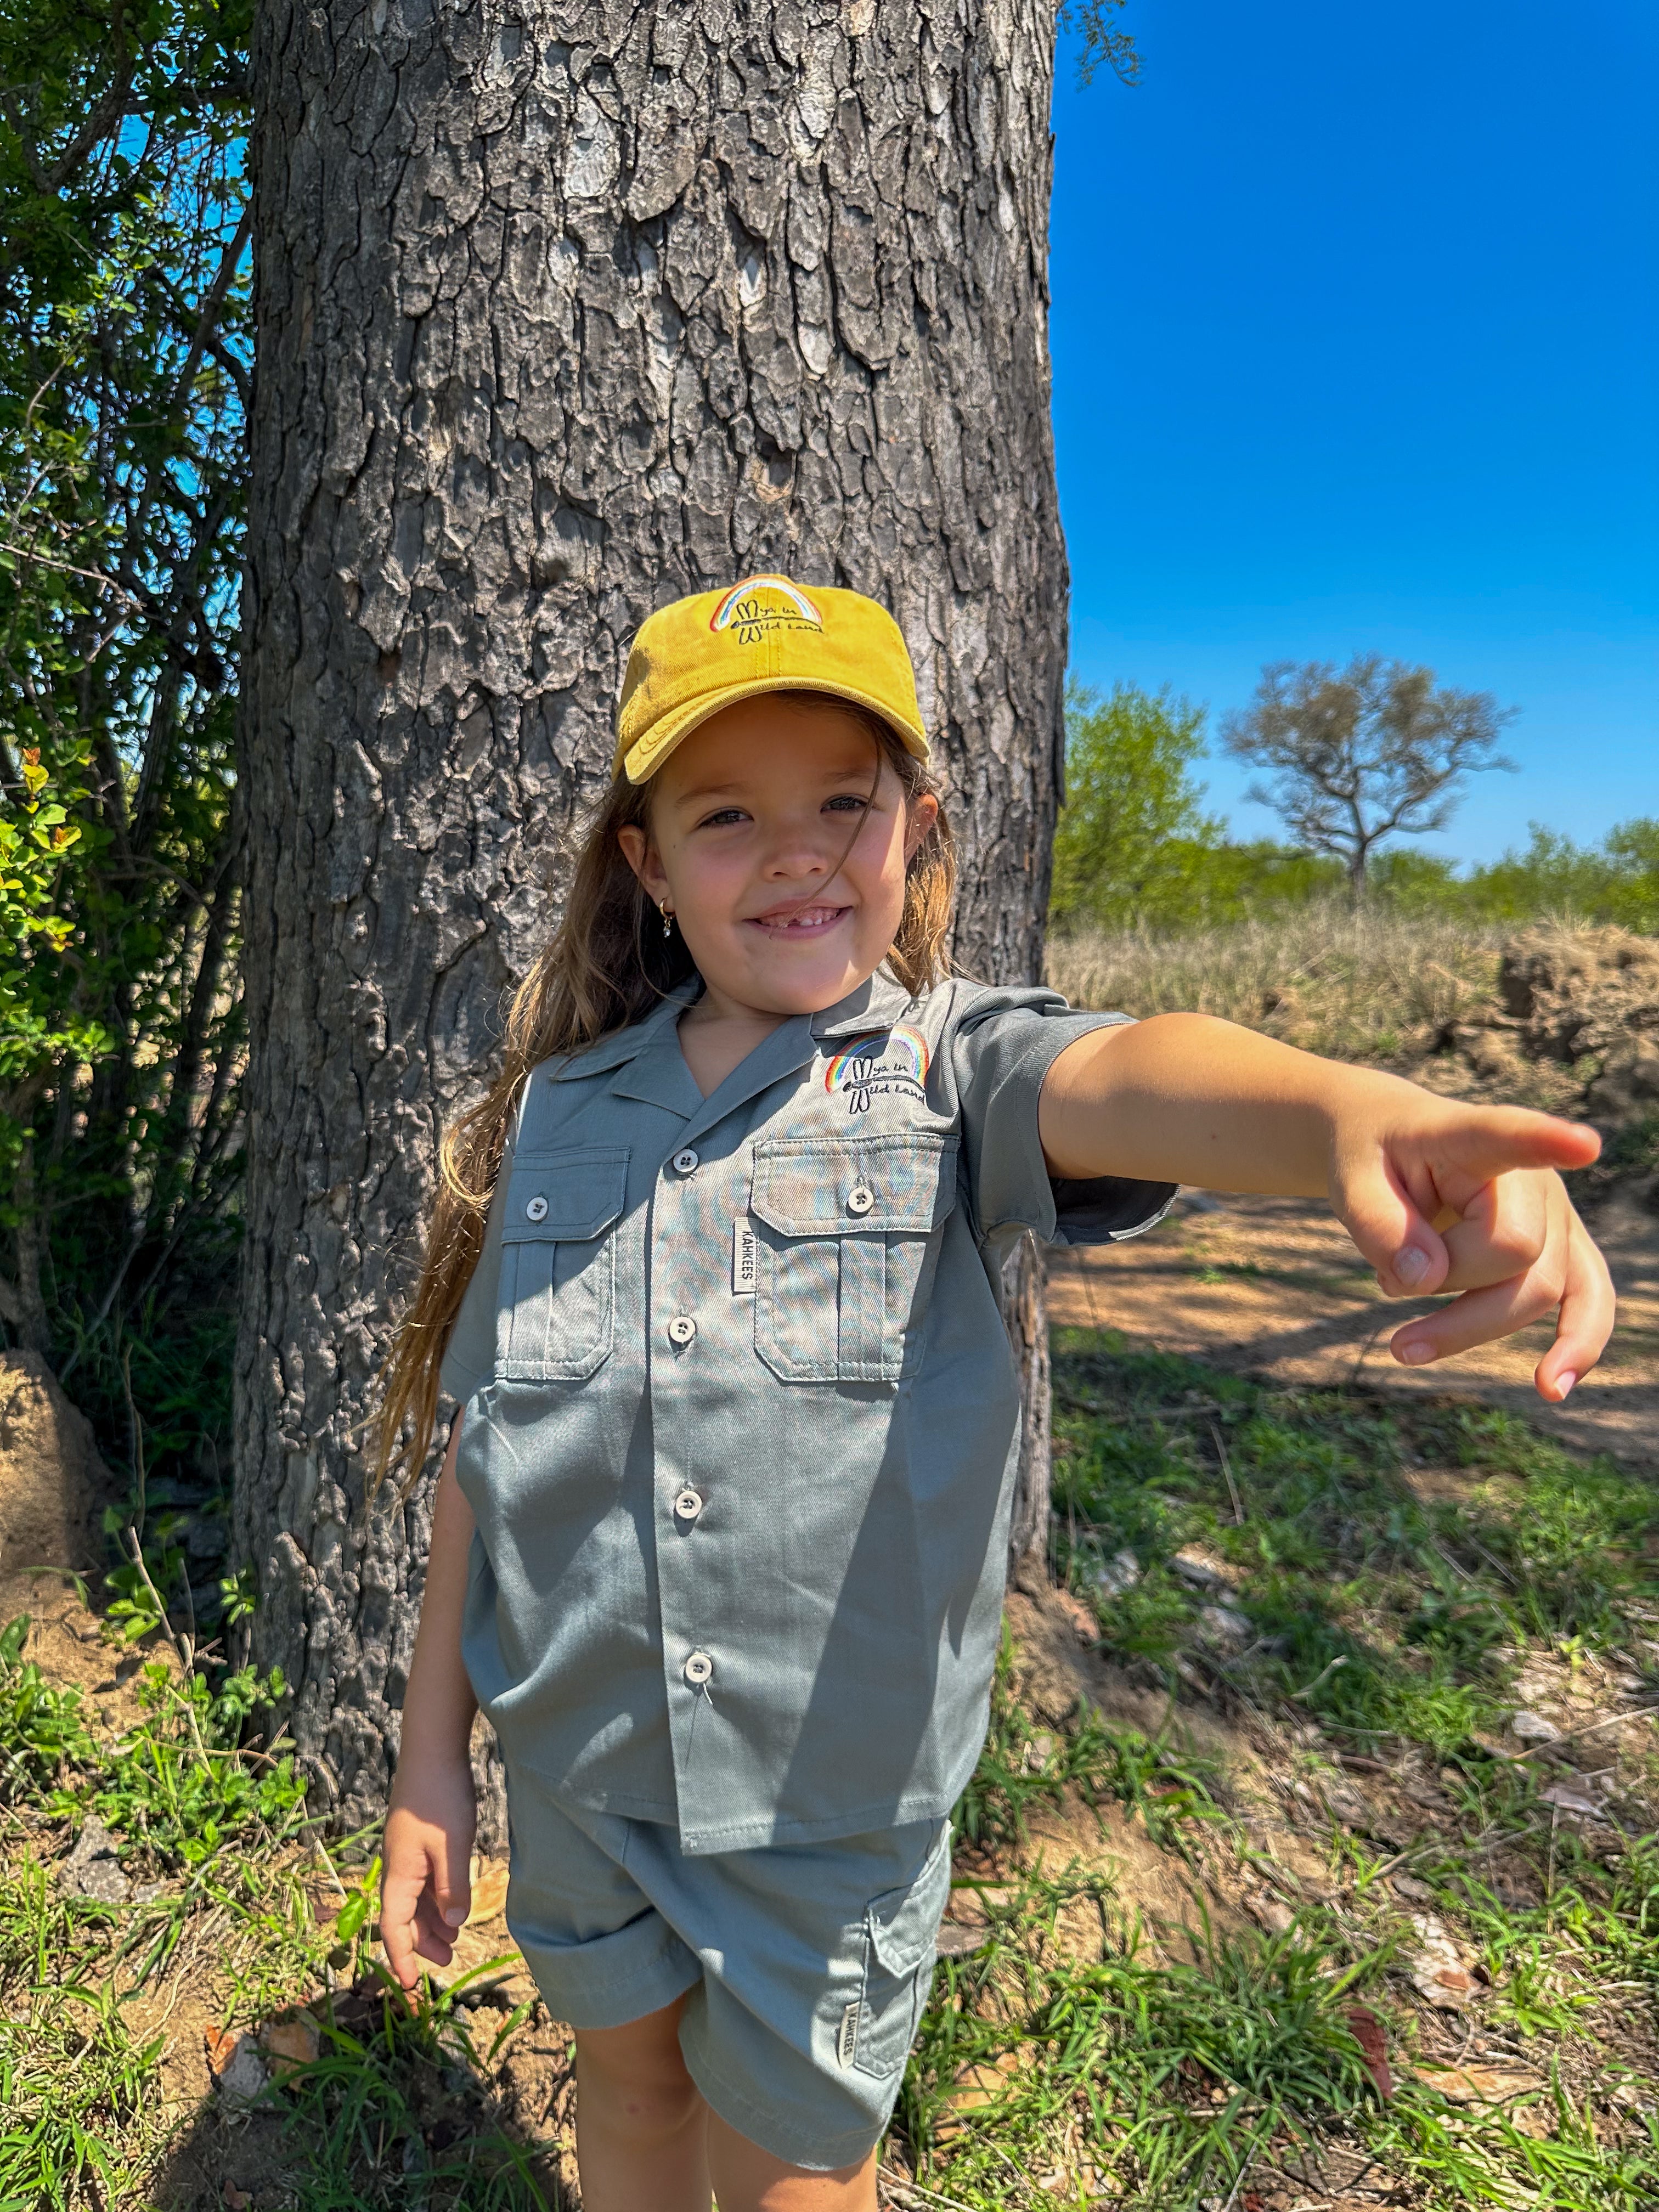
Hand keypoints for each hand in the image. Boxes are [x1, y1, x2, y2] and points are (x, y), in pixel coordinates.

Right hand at [380, 1747, 476, 1993]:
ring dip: (431, 1923)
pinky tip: (453, 1904)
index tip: (411, 1987)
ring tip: (454, 1940)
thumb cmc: (441, 1797)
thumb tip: (455, 1926)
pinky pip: (422, 1882)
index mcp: (400, 1874)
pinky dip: (436, 1900)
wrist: (433, 1751)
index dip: (402, 1959)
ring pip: (414, 1900)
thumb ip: (453, 1888)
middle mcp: (398, 1868)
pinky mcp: (418, 1842)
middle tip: (448, 1961)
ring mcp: (407, 1854)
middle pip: (403, 1918)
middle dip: (421, 1944)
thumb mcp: (453, 1846)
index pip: (393, 1928)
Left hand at [1329, 1093, 1614, 1400]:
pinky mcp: (1563, 1254)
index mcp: (1472, 1137)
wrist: (1392, 1148)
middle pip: (1514, 1250)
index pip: (1510, 1136)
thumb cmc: (1374, 1160)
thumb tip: (1426, 1280)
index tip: (1583, 1145)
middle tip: (1383, 1283)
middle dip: (1443, 1283)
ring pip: (1539, 1290)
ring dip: (1467, 1327)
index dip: (1546, 1140)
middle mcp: (1532, 1176)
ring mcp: (1557, 1216)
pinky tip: (1551, 1387)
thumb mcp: (1349, 1181)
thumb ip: (1378, 1224)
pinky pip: (1588, 1303)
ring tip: (1401, 1348)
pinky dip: (1576, 1346)